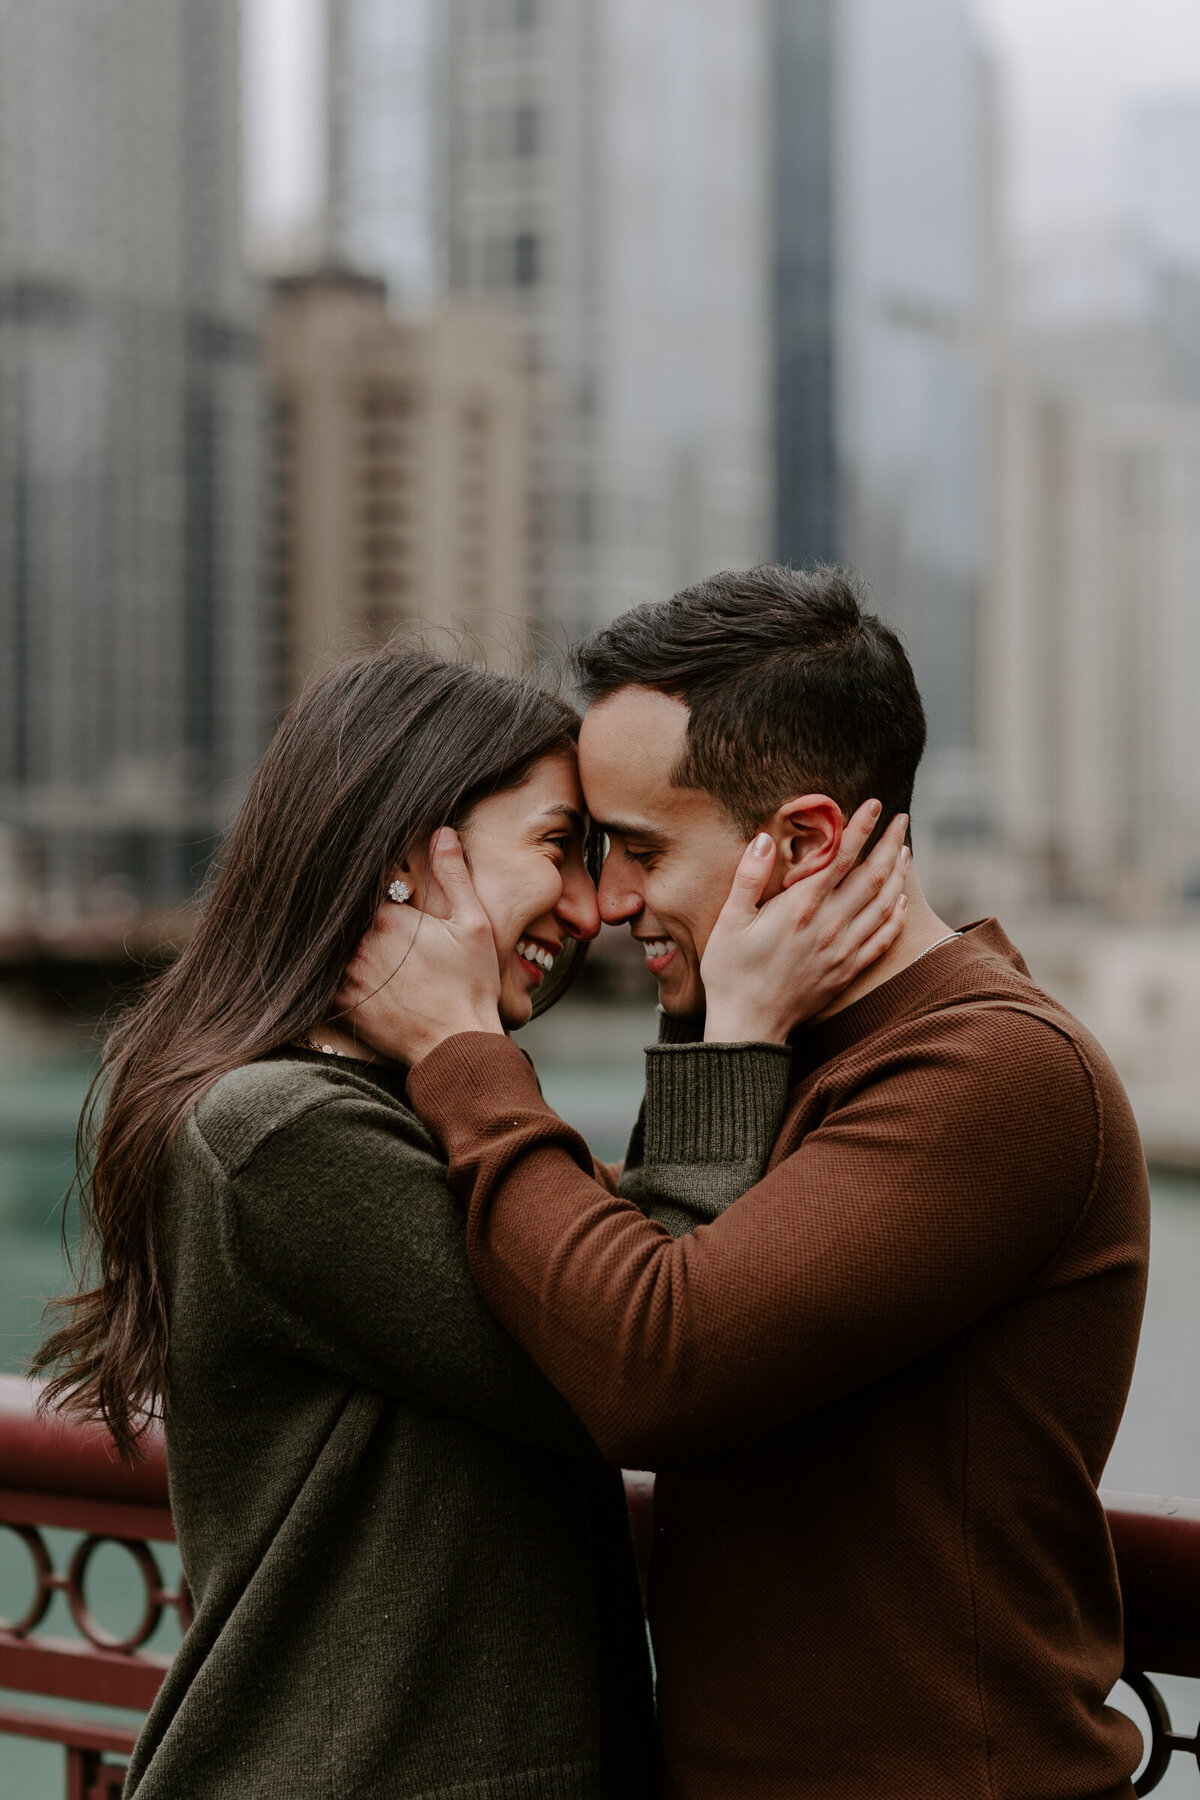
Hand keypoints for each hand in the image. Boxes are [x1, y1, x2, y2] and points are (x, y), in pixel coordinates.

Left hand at [335, 829, 504, 1065]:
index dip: (370, 889)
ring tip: (334, 935)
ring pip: (327, 945)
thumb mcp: (473, 924)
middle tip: (355, 919)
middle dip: (347, 914)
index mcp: (389, 917)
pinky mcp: (342, 1004)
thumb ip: (453, 876)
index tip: (377, 893)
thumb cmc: (471, 986)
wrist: (457, 1046)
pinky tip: (323, 969)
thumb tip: (441, 832)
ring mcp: (348, 975)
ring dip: (332, 941)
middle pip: (342, 915)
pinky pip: (318, 981)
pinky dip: (319, 972)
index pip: (366, 888)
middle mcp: (360, 942)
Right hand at [700, 803, 909, 1043]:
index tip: (874, 805)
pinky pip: (882, 940)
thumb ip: (749, 877)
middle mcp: (828, 926)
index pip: (839, 858)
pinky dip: (896, 917)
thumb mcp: (728, 921)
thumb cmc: (730, 973)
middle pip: (871, 877)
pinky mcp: (847, 971)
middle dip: (889, 844)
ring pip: (882, 905)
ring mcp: (842, 950)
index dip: (860, 828)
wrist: (748, 1027)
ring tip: (906, 851)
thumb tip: (765, 837)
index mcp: (799, 908)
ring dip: (898, 875)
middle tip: (902, 820)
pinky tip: (901, 902)